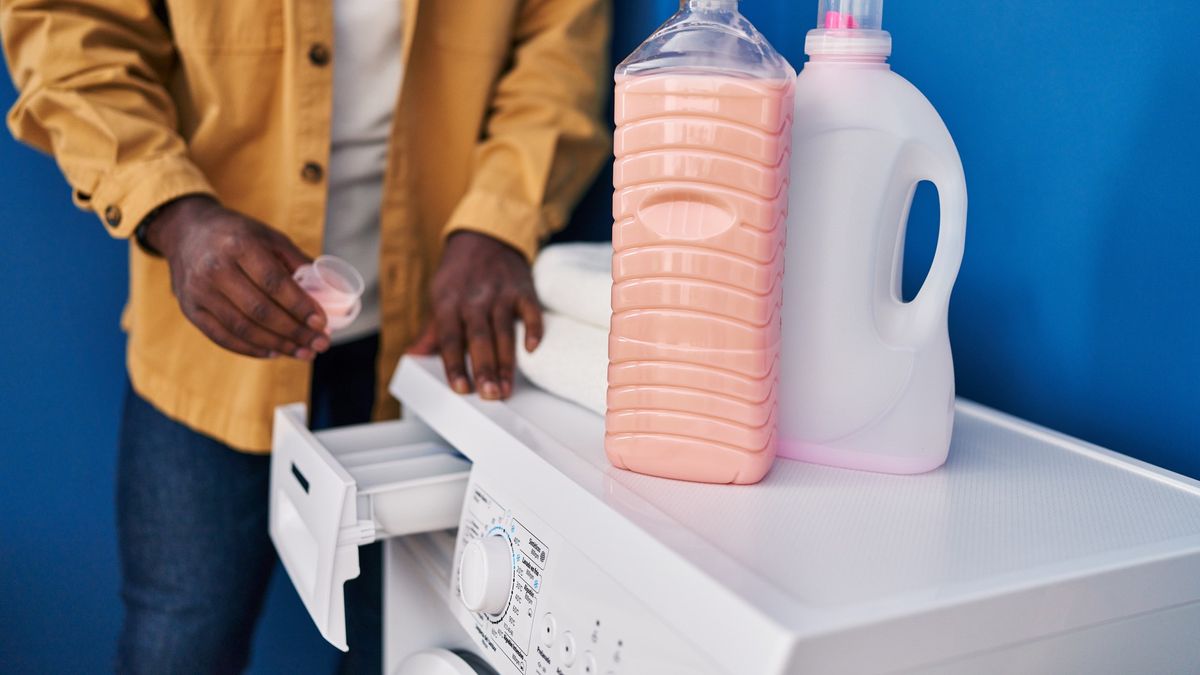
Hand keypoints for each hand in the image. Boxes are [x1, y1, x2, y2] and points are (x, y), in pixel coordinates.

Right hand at [145, 195, 330, 358]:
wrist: (186, 231)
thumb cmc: (238, 235)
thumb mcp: (269, 236)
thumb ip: (298, 262)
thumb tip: (331, 289)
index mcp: (240, 246)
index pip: (274, 283)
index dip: (300, 306)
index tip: (322, 323)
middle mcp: (215, 269)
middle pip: (260, 310)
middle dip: (295, 332)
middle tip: (320, 344)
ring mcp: (199, 292)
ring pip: (243, 328)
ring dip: (278, 345)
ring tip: (303, 352)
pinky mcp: (191, 309)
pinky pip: (223, 337)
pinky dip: (251, 350)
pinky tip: (274, 353)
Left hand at [410, 231, 542, 399]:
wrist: (485, 236)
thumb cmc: (460, 275)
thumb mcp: (439, 297)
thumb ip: (431, 331)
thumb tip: (413, 356)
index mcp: (449, 303)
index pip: (451, 339)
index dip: (456, 365)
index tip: (461, 388)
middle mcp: (475, 299)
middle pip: (480, 339)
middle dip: (485, 369)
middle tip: (490, 395)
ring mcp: (501, 294)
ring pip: (504, 331)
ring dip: (507, 362)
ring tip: (507, 388)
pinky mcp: (523, 290)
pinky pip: (530, 312)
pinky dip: (533, 330)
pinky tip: (532, 350)